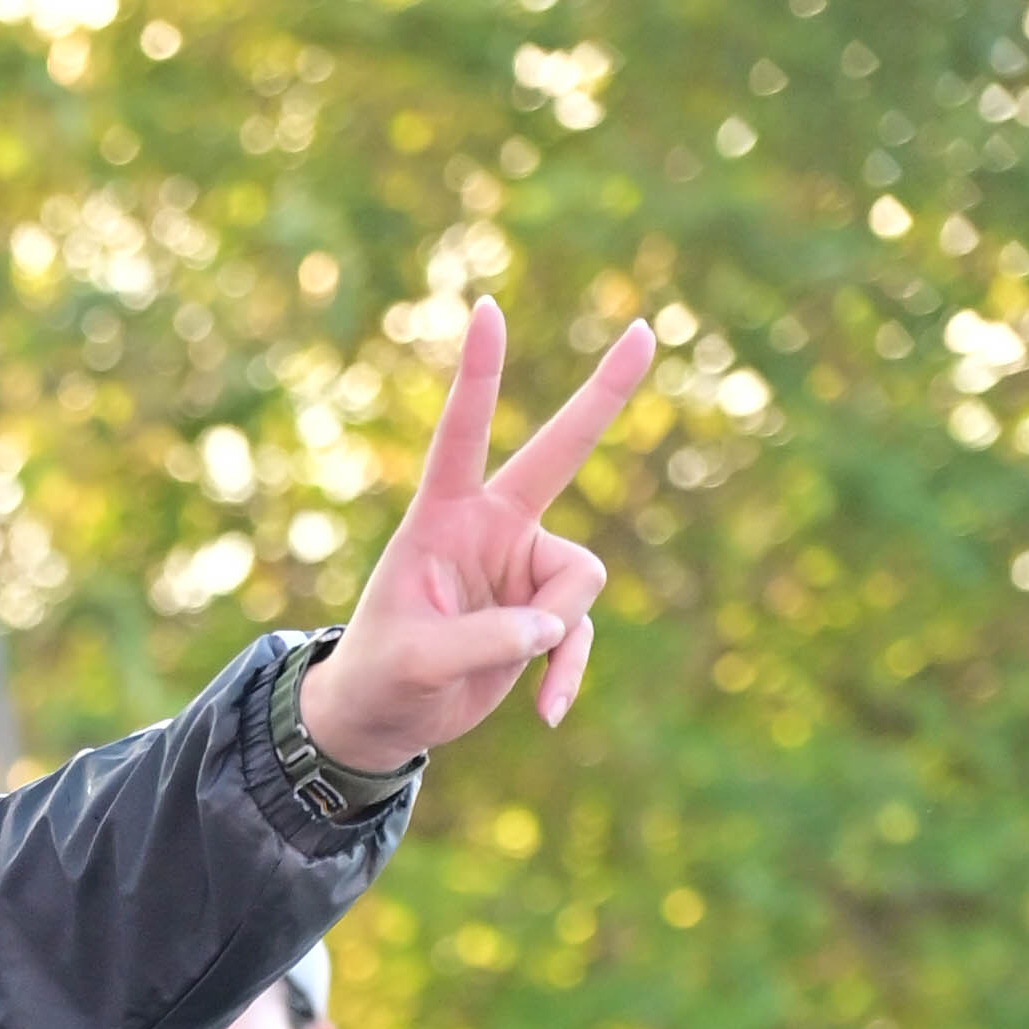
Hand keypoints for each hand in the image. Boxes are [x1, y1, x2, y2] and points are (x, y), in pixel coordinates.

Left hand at [301, 301, 653, 775]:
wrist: (387, 718)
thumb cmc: (382, 676)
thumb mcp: (415, 662)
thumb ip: (482, 641)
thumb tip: (551, 629)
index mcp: (442, 517)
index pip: (461, 436)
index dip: (479, 376)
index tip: (487, 310)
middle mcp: (491, 527)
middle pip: (560, 452)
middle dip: (604, 395)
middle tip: (646, 328)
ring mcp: (523, 565)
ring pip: (580, 580)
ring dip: (557, 635)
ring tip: (521, 680)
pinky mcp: (544, 610)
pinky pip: (577, 632)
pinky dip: (567, 672)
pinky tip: (546, 714)